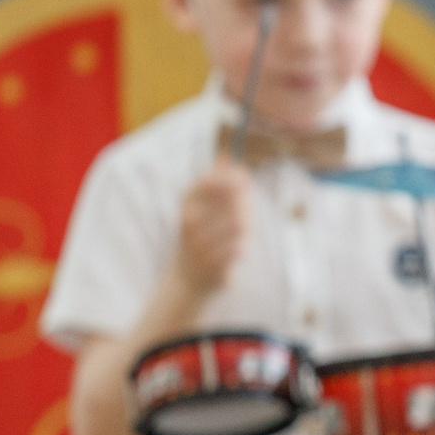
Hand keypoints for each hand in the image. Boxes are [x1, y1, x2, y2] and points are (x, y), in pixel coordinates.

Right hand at [172, 153, 252, 300]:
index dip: (233, 177)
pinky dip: (241, 247)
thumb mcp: (201, 207)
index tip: (245, 178)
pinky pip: (239, 248)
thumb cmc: (201, 235)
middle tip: (248, 210)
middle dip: (246, 204)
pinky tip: (236, 249)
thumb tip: (227, 154)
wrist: (186, 279)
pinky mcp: (211, 264)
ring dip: (246, 226)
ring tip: (242, 230)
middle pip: (232, 201)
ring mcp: (199, 244)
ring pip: (239, 225)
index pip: (210, 181)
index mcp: (186, 205)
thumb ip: (216, 181)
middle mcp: (189, 223)